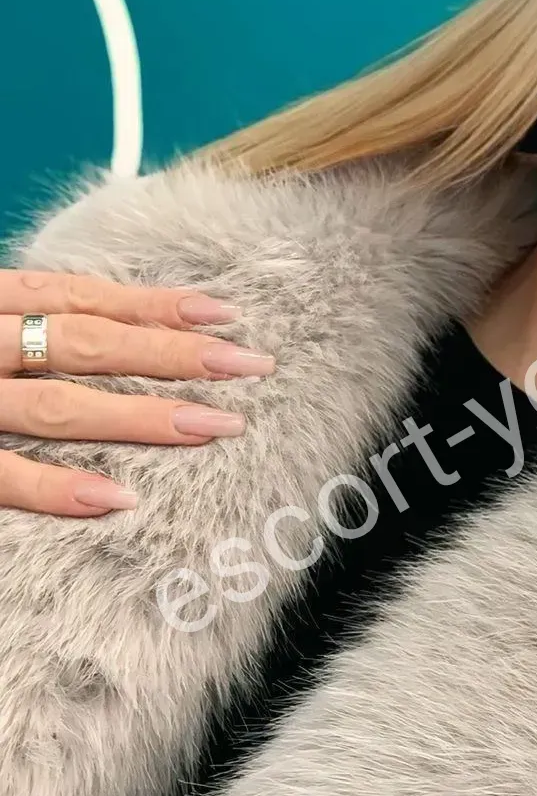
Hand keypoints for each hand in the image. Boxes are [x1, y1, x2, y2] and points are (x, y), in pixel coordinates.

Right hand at [0, 270, 275, 517]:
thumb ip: (28, 327)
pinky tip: (119, 497)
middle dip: (174, 354)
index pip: (82, 298)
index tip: (225, 314)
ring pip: (58, 407)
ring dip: (140, 416)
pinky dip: (57, 488)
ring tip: (215, 426)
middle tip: (251, 366)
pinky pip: (3, 476)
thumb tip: (116, 333)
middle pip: (88, 345)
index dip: (153, 305)